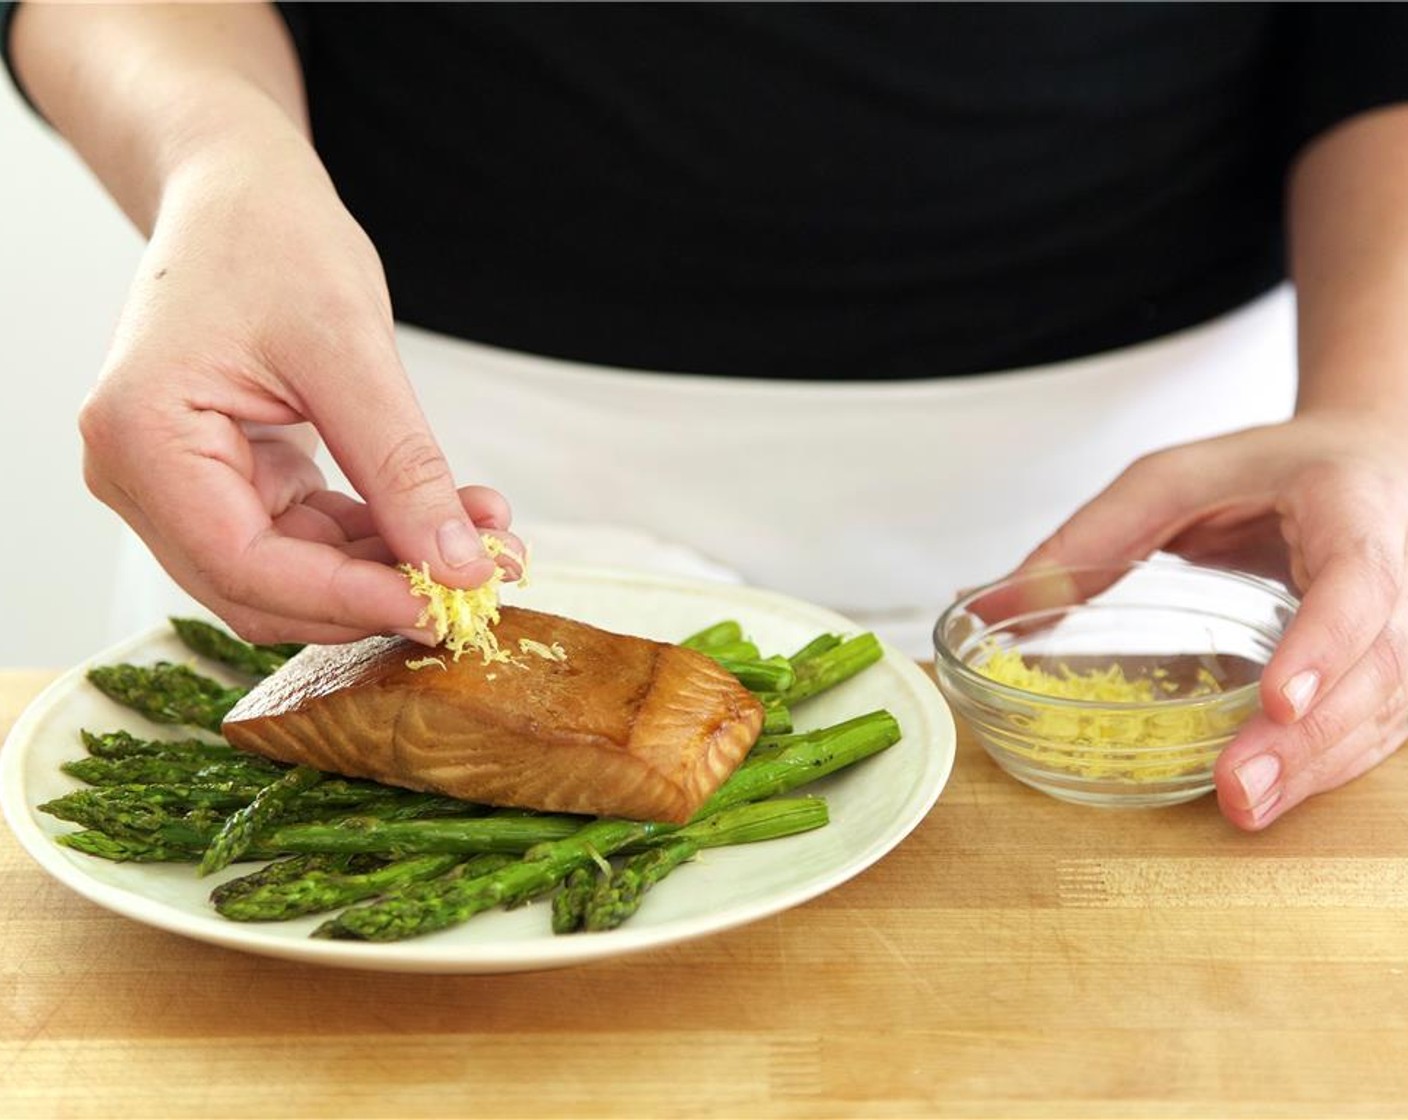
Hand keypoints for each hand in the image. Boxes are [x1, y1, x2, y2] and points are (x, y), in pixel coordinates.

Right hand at [79, 140, 517, 645]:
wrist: (242, 195)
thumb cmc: (272, 240)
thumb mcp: (350, 350)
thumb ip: (402, 467)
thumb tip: (457, 566)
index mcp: (143, 438)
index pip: (245, 565)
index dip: (350, 600)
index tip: (443, 607)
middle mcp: (141, 476)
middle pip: (262, 588)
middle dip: (377, 593)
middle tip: (480, 581)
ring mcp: (181, 485)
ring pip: (291, 576)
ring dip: (388, 570)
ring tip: (484, 541)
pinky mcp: (229, 483)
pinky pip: (305, 543)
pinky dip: (377, 541)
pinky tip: (450, 520)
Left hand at [1014, 413, 1407, 828]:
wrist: (1361, 464)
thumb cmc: (1264, 470)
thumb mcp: (1169, 480)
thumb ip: (1087, 539)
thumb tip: (982, 605)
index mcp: (1351, 510)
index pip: (1356, 582)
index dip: (1324, 645)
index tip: (1279, 699)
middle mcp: (1397, 574)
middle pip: (1375, 667)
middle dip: (1307, 738)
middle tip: (1237, 790)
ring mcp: (1402, 629)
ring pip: (1382, 711)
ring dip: (1315, 769)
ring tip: (1244, 808)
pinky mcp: (1389, 670)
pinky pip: (1376, 727)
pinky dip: (1325, 767)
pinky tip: (1272, 796)